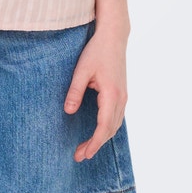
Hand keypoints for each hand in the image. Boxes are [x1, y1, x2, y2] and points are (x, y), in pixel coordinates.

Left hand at [63, 27, 127, 161]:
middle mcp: (121, 98)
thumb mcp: (82, 70)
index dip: (94, 143)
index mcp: (112, 94)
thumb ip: (75, 91)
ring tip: (86, 147)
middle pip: (111, 129)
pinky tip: (97, 131)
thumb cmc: (97, 51)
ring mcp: (124, 96)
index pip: (104, 126)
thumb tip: (68, 112)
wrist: (114, 37)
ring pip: (115, 125)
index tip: (83, 154)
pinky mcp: (122, 93)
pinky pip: (116, 117)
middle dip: (96, 145)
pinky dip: (107, 128)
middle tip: (79, 156)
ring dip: (102, 137)